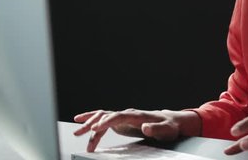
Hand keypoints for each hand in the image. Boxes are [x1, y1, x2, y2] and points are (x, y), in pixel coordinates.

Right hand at [73, 108, 200, 151]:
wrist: (170, 121)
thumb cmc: (169, 127)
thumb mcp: (166, 130)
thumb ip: (156, 129)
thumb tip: (145, 127)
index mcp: (138, 116)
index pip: (119, 116)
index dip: (106, 122)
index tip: (95, 129)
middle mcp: (128, 113)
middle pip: (107, 116)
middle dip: (93, 124)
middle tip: (81, 133)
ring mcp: (124, 116)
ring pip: (102, 117)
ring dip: (89, 124)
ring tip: (77, 134)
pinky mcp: (121, 121)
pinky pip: (104, 120)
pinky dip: (92, 121)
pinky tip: (82, 124)